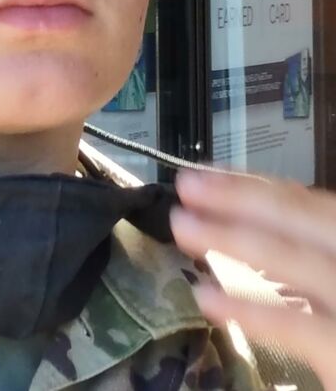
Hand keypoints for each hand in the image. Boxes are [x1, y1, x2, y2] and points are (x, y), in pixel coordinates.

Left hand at [171, 169, 335, 387]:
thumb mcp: (328, 282)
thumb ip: (311, 257)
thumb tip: (248, 228)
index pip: (313, 204)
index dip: (256, 186)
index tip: (208, 177)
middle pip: (308, 219)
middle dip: (242, 198)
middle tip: (186, 185)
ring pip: (300, 261)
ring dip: (235, 237)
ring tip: (183, 226)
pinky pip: (301, 328)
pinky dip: (253, 310)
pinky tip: (207, 298)